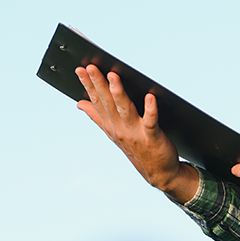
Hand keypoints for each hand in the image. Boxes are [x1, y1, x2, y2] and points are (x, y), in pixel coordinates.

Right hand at [75, 65, 197, 200]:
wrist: (159, 173)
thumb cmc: (137, 149)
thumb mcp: (113, 132)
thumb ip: (97, 116)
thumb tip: (79, 103)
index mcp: (111, 126)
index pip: (97, 102)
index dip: (88, 85)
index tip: (80, 69)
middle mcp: (120, 129)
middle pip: (108, 103)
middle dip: (99, 83)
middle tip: (91, 67)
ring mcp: (136, 133)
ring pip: (126, 110)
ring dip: (119, 93)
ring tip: (114, 76)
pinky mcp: (152, 137)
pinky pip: (151, 121)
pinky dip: (151, 109)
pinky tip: (150, 96)